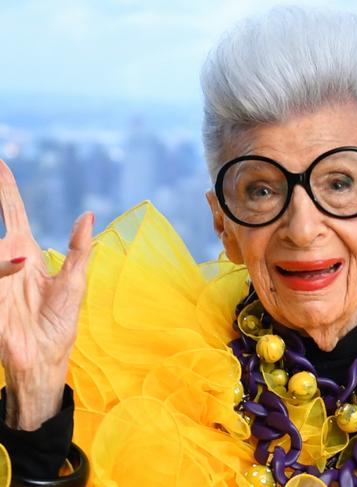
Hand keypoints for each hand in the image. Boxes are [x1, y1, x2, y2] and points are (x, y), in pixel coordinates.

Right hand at [0, 159, 92, 429]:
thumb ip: (79, 249)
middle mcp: (5, 260)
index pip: (12, 212)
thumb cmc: (60, 322)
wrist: (44, 359)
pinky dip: (0, 270)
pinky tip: (13, 266)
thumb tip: (88, 214)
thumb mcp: (74, 283)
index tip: (0, 162)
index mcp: (26, 252)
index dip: (4, 188)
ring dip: (3, 261)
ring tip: (20, 265)